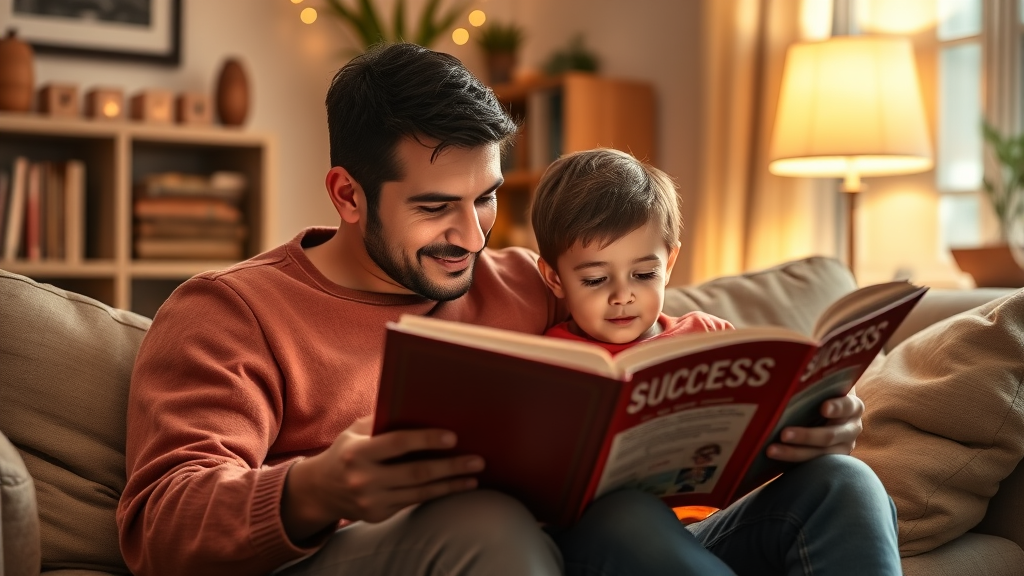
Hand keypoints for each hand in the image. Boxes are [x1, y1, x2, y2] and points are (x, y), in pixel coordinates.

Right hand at [281, 416, 483, 541]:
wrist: (319, 489)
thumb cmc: (347, 450)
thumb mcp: (355, 431)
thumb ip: (382, 419)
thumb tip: (421, 404)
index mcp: (357, 452)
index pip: (398, 444)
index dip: (426, 439)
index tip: (453, 437)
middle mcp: (363, 479)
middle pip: (415, 472)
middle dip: (450, 466)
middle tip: (477, 460)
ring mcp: (370, 501)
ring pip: (419, 493)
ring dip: (450, 484)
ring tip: (474, 476)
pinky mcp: (378, 515)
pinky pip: (414, 502)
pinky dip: (437, 494)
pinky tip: (456, 486)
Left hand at [766, 392, 863, 461]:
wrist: (827, 414)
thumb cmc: (820, 395)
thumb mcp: (822, 388)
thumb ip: (812, 384)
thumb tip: (787, 368)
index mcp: (852, 407)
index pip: (848, 406)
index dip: (837, 407)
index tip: (823, 408)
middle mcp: (851, 429)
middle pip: (830, 436)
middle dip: (806, 436)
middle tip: (783, 434)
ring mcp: (842, 448)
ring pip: (819, 455)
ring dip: (794, 453)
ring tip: (771, 450)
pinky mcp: (829, 462)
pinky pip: (811, 465)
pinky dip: (791, 462)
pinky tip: (774, 458)